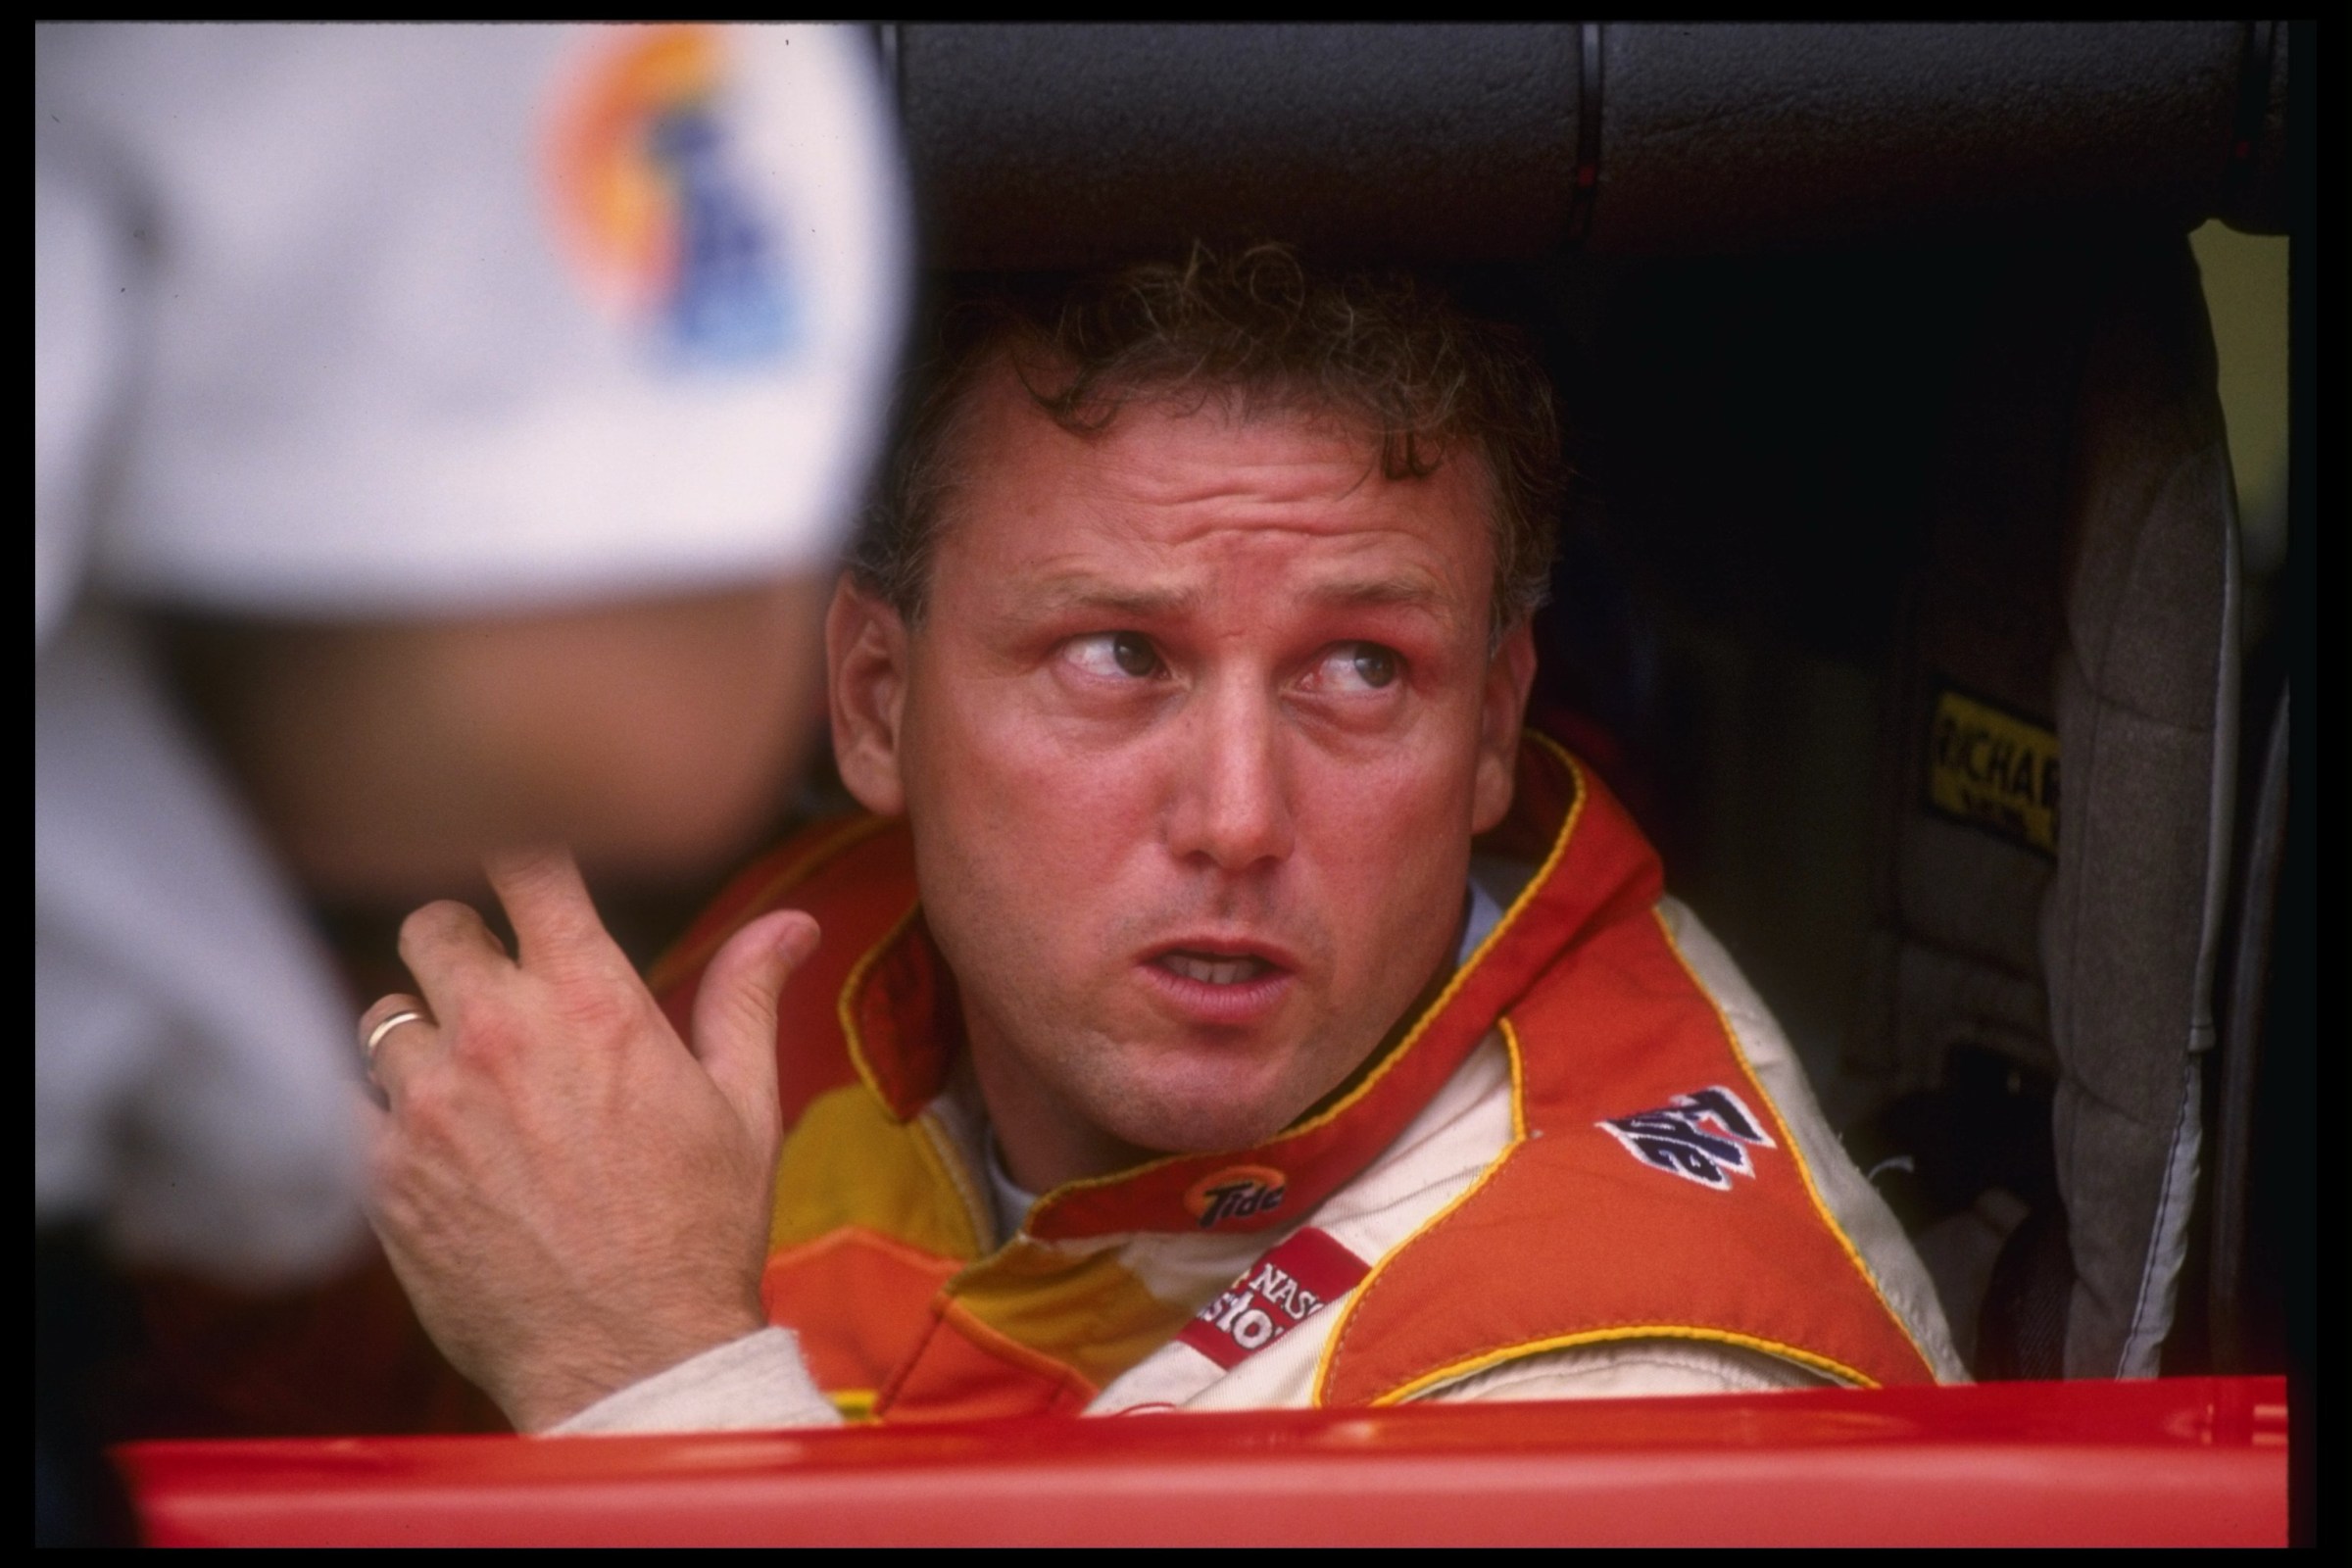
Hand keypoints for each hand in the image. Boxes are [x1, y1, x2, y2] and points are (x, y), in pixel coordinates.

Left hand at [358, 847, 818, 1431]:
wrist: (631, 1358)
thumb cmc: (699, 1233)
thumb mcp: (745, 1108)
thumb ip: (747, 998)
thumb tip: (790, 924)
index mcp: (596, 1002)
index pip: (526, 866)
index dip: (520, 854)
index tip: (523, 872)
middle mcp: (501, 1035)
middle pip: (431, 926)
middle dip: (460, 946)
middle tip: (488, 989)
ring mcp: (431, 1103)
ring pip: (384, 1012)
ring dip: (419, 1035)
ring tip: (464, 1087)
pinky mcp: (382, 1172)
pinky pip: (344, 1096)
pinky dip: (374, 1107)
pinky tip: (424, 1141)